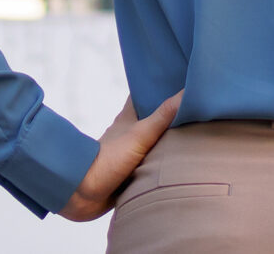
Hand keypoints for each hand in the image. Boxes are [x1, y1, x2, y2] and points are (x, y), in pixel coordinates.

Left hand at [57, 92, 182, 221]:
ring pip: (150, 143)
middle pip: (149, 119)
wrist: (84, 193)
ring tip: (188, 137)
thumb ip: (163, 116)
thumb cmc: (109, 159)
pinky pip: (149, 165)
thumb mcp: (140, 135)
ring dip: (164, 142)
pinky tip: (173, 166)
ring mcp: (128, 154)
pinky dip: (160, 164)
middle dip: (166, 116)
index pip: (141, 95)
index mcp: (127, 119)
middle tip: (189, 110)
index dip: (155, 87)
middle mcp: (128, 134)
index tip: (173, 80)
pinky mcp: (129, 174)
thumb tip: (186, 92)